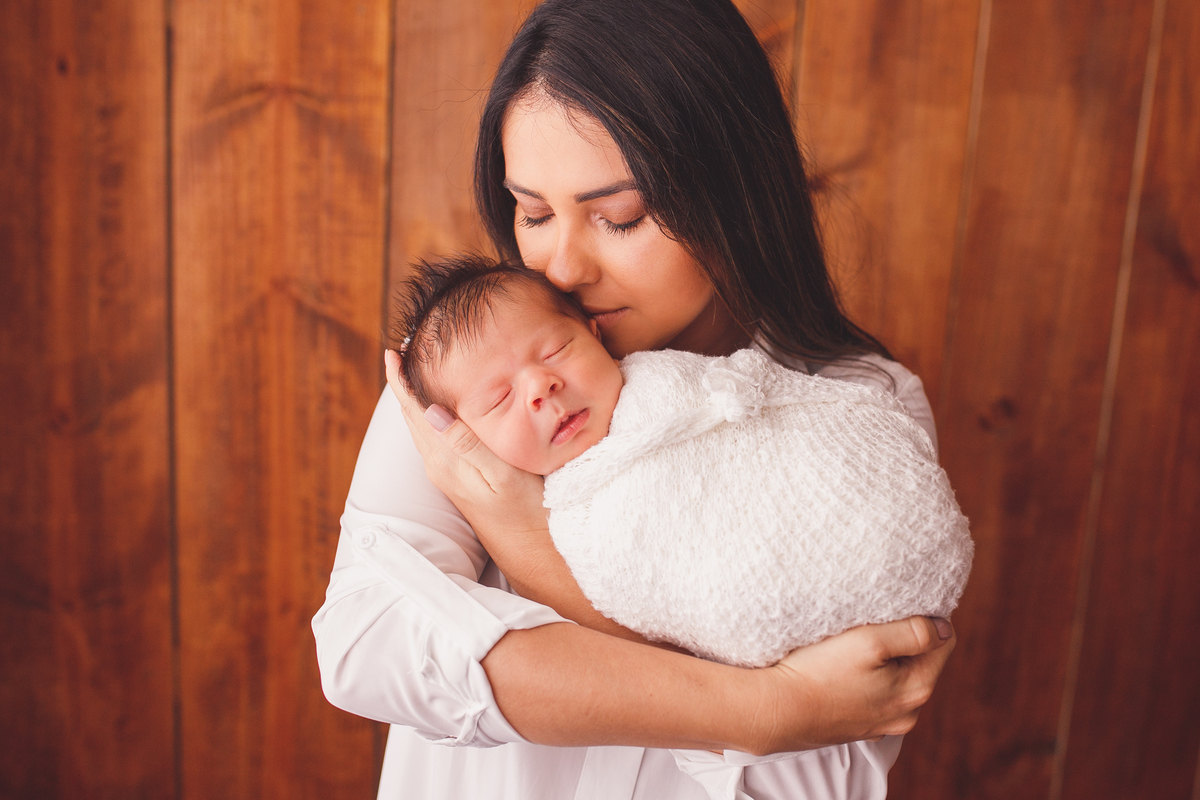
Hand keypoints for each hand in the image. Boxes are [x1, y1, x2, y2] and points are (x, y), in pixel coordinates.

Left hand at [384, 350, 546, 540]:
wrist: (531, 547)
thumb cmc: (525, 509)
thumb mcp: (501, 474)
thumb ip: (466, 443)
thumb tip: (430, 410)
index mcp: (445, 460)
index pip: (414, 412)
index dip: (401, 381)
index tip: (392, 352)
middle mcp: (438, 465)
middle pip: (411, 416)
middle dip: (403, 383)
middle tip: (401, 350)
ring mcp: (445, 472)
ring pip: (420, 425)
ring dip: (414, 397)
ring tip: (413, 368)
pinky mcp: (456, 476)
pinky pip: (433, 436)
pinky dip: (428, 412)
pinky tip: (436, 403)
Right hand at [750, 616, 955, 753]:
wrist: (774, 710)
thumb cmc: (819, 672)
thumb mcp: (870, 641)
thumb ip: (913, 632)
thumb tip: (942, 627)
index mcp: (916, 690)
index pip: (944, 641)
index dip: (923, 617)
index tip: (893, 608)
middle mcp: (905, 713)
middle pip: (919, 660)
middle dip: (900, 639)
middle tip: (866, 625)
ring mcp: (880, 723)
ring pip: (894, 677)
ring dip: (880, 659)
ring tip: (848, 647)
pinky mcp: (856, 725)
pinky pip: (872, 693)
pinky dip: (862, 678)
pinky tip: (836, 670)